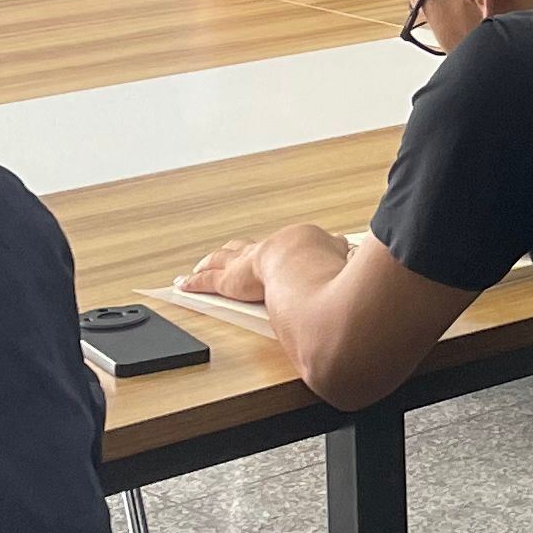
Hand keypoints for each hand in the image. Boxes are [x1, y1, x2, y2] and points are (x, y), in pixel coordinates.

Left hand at [184, 223, 344, 300]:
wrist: (304, 263)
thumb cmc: (325, 265)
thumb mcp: (341, 259)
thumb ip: (345, 259)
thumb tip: (350, 252)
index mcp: (292, 247)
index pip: (280, 248)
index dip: (275, 252)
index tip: (278, 254)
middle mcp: (265, 252)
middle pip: (244, 249)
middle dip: (236, 251)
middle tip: (229, 254)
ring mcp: (244, 265)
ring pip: (221, 260)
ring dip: (209, 263)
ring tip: (199, 266)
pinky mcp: (229, 281)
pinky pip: (207, 281)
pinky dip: (194, 283)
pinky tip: (182, 285)